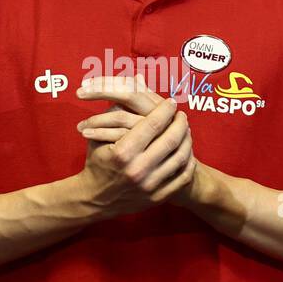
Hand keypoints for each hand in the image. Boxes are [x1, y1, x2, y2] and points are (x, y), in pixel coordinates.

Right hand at [74, 74, 197, 211]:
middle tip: (182, 115)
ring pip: (180, 157)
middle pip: (170, 140)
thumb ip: (115, 110)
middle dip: (180, 124)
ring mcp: (150, 186)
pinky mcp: (158, 198)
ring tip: (186, 130)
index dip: (165, 110)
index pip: (152, 125)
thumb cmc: (97, 162)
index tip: (171, 102)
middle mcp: (137, 170)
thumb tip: (134, 81)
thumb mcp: (97, 136)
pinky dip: (187, 162)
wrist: (95, 200)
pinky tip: (187, 151)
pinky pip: (181, 176)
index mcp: (122, 152)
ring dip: (187, 140)